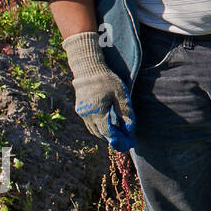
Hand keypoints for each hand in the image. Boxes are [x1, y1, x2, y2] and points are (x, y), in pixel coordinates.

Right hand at [63, 31, 134, 150]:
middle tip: (126, 139)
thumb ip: (125, 112)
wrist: (88, 68)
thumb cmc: (106, 80)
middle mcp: (86, 115)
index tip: (130, 142)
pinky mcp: (80, 109)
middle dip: (113, 138)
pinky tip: (109, 124)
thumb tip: (130, 129)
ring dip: (105, 133)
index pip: (108, 133)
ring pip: (94, 130)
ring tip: (120, 133)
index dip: (119, 139)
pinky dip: (99, 127)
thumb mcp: (120, 94)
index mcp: (96, 112)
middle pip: (100, 134)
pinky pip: (90, 123)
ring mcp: (81, 113)